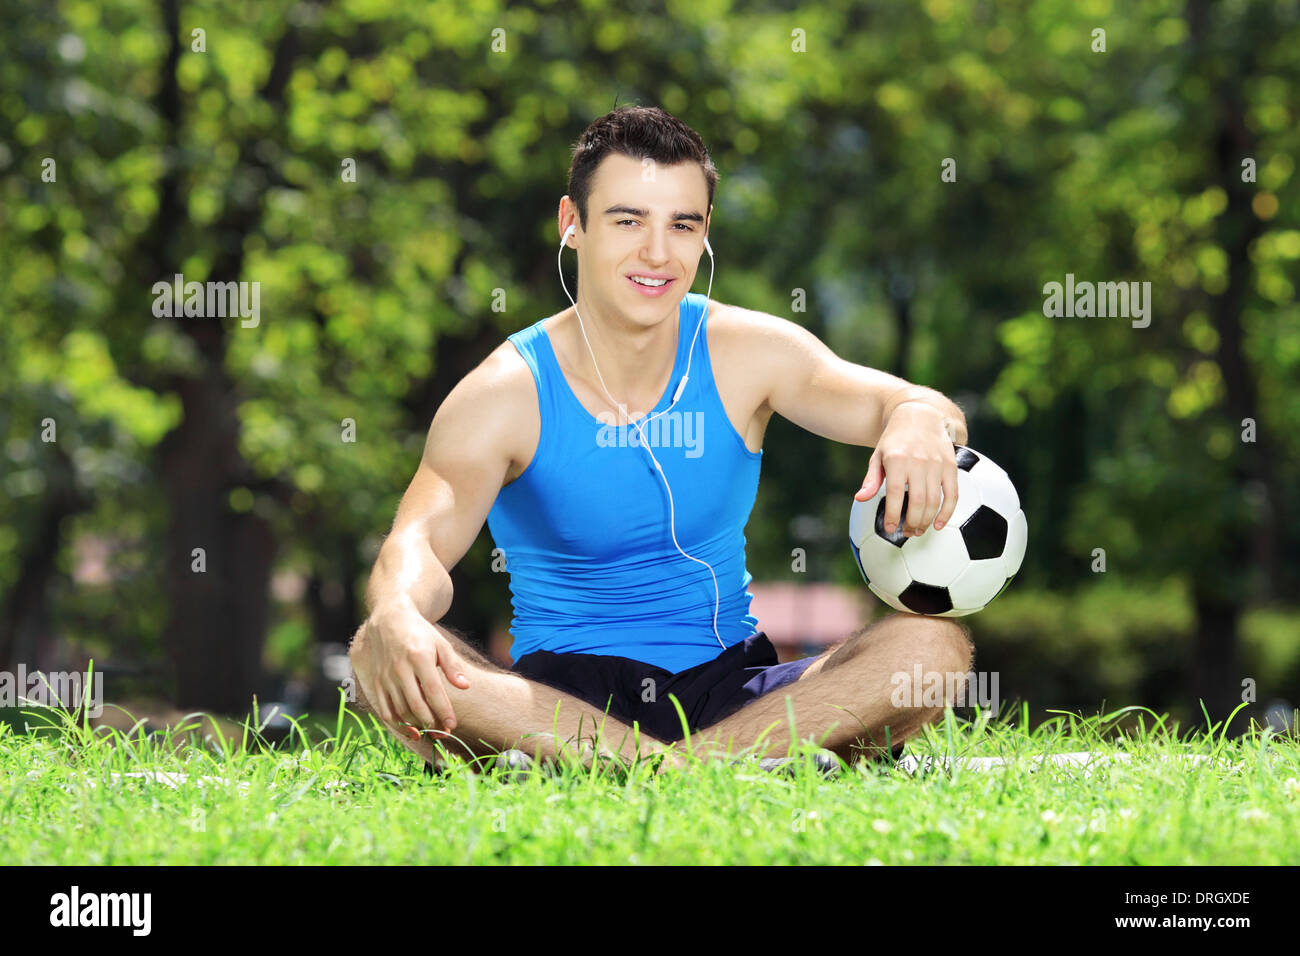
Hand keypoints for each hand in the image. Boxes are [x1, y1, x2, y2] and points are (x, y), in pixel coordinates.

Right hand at [349, 600, 471, 740]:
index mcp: (419, 657)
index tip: (453, 725)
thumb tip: (465, 686)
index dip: (444, 711)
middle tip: (444, 733)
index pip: (433, 691)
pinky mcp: (376, 683)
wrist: (389, 619)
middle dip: (432, 723)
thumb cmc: (420, 633)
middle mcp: (400, 669)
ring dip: (417, 726)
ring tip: (431, 732)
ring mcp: (385, 677)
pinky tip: (411, 731)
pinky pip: (385, 711)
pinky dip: (397, 725)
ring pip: (401, 710)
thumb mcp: (441, 644)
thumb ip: (452, 666)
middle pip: (416, 705)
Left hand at [854, 402, 960, 536]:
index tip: (890, 529)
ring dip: (926, 521)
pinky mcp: (950, 466)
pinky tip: (938, 524)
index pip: (895, 494)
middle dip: (911, 522)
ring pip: (934, 500)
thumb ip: (871, 479)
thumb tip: (860, 498)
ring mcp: (936, 464)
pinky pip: (952, 494)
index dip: (892, 515)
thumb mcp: (878, 455)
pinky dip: (947, 512)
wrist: (920, 416)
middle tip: (907, 533)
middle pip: (917, 501)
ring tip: (918, 530)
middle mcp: (918, 462)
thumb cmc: (895, 440)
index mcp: (897, 460)